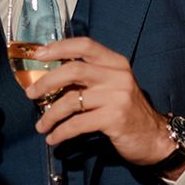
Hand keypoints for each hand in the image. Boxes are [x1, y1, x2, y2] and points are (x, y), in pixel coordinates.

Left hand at [26, 37, 174, 166]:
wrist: (153, 138)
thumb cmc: (127, 111)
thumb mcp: (112, 86)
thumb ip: (89, 78)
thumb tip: (51, 78)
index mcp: (116, 63)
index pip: (85, 46)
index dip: (59, 47)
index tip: (39, 54)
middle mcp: (118, 76)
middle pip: (73, 70)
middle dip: (46, 82)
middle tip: (31, 94)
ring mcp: (117, 97)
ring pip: (71, 100)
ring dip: (50, 115)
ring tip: (41, 125)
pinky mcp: (114, 118)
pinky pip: (78, 124)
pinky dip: (61, 132)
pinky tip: (53, 138)